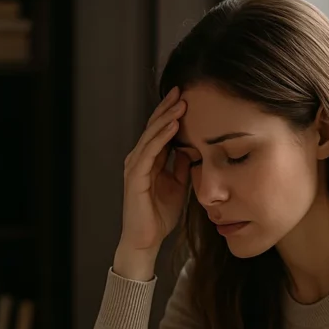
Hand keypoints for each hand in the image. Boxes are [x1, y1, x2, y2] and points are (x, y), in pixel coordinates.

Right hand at [116, 87, 190, 276]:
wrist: (147, 239)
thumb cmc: (160, 215)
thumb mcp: (179, 185)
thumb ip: (183, 166)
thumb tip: (193, 148)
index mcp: (149, 160)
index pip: (160, 130)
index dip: (171, 113)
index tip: (186, 96)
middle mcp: (139, 159)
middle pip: (153, 127)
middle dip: (167, 108)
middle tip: (182, 89)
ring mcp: (135, 167)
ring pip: (151, 136)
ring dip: (166, 118)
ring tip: (180, 103)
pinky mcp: (136, 177)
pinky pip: (150, 152)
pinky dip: (162, 137)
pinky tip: (174, 125)